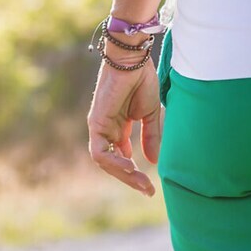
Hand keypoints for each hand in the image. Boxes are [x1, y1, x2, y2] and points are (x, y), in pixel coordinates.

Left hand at [86, 58, 163, 194]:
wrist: (133, 59)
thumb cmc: (141, 79)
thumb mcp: (150, 115)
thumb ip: (151, 137)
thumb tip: (154, 162)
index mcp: (118, 128)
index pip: (122, 158)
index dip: (134, 174)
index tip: (150, 187)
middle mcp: (106, 130)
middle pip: (113, 163)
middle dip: (131, 179)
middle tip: (148, 191)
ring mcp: (99, 127)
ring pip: (105, 162)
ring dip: (123, 175)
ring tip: (141, 182)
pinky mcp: (96, 123)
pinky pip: (100, 152)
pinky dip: (114, 162)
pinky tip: (131, 167)